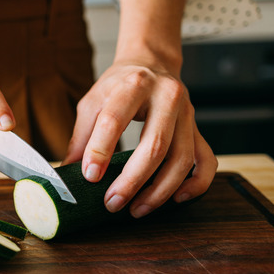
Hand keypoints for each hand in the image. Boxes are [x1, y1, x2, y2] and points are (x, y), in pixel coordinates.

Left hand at [63, 60, 216, 217]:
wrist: (152, 64)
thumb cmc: (120, 86)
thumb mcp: (93, 101)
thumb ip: (81, 136)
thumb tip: (67, 172)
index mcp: (134, 85)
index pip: (115, 119)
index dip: (100, 150)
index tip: (90, 176)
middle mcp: (166, 97)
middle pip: (154, 145)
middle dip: (132, 180)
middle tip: (112, 202)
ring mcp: (187, 114)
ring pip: (181, 159)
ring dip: (159, 190)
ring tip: (136, 209)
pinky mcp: (197, 129)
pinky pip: (206, 161)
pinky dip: (196, 184)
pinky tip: (177, 198)